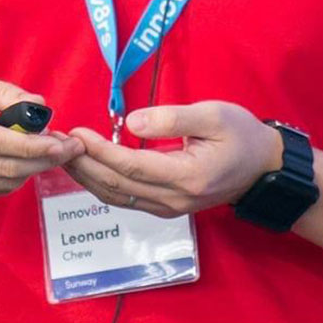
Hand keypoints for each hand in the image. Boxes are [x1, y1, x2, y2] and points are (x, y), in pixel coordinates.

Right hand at [0, 72, 83, 206]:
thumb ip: (5, 92)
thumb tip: (40, 107)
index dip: (33, 146)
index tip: (62, 142)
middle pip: (5, 167)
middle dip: (44, 160)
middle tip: (69, 148)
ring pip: (3, 183)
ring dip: (32, 169)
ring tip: (47, 151)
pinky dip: (13, 178)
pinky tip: (20, 161)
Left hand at [65, 102, 282, 217]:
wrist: (263, 169)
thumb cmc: (242, 135)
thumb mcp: (214, 115)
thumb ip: (173, 118)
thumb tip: (131, 122)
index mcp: (187, 175)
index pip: (131, 166)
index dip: (100, 151)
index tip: (77, 133)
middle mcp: (173, 198)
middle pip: (116, 186)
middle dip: (83, 164)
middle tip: (58, 142)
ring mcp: (168, 207)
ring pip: (115, 197)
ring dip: (86, 176)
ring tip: (64, 153)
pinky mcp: (164, 208)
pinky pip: (124, 199)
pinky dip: (100, 183)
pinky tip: (86, 168)